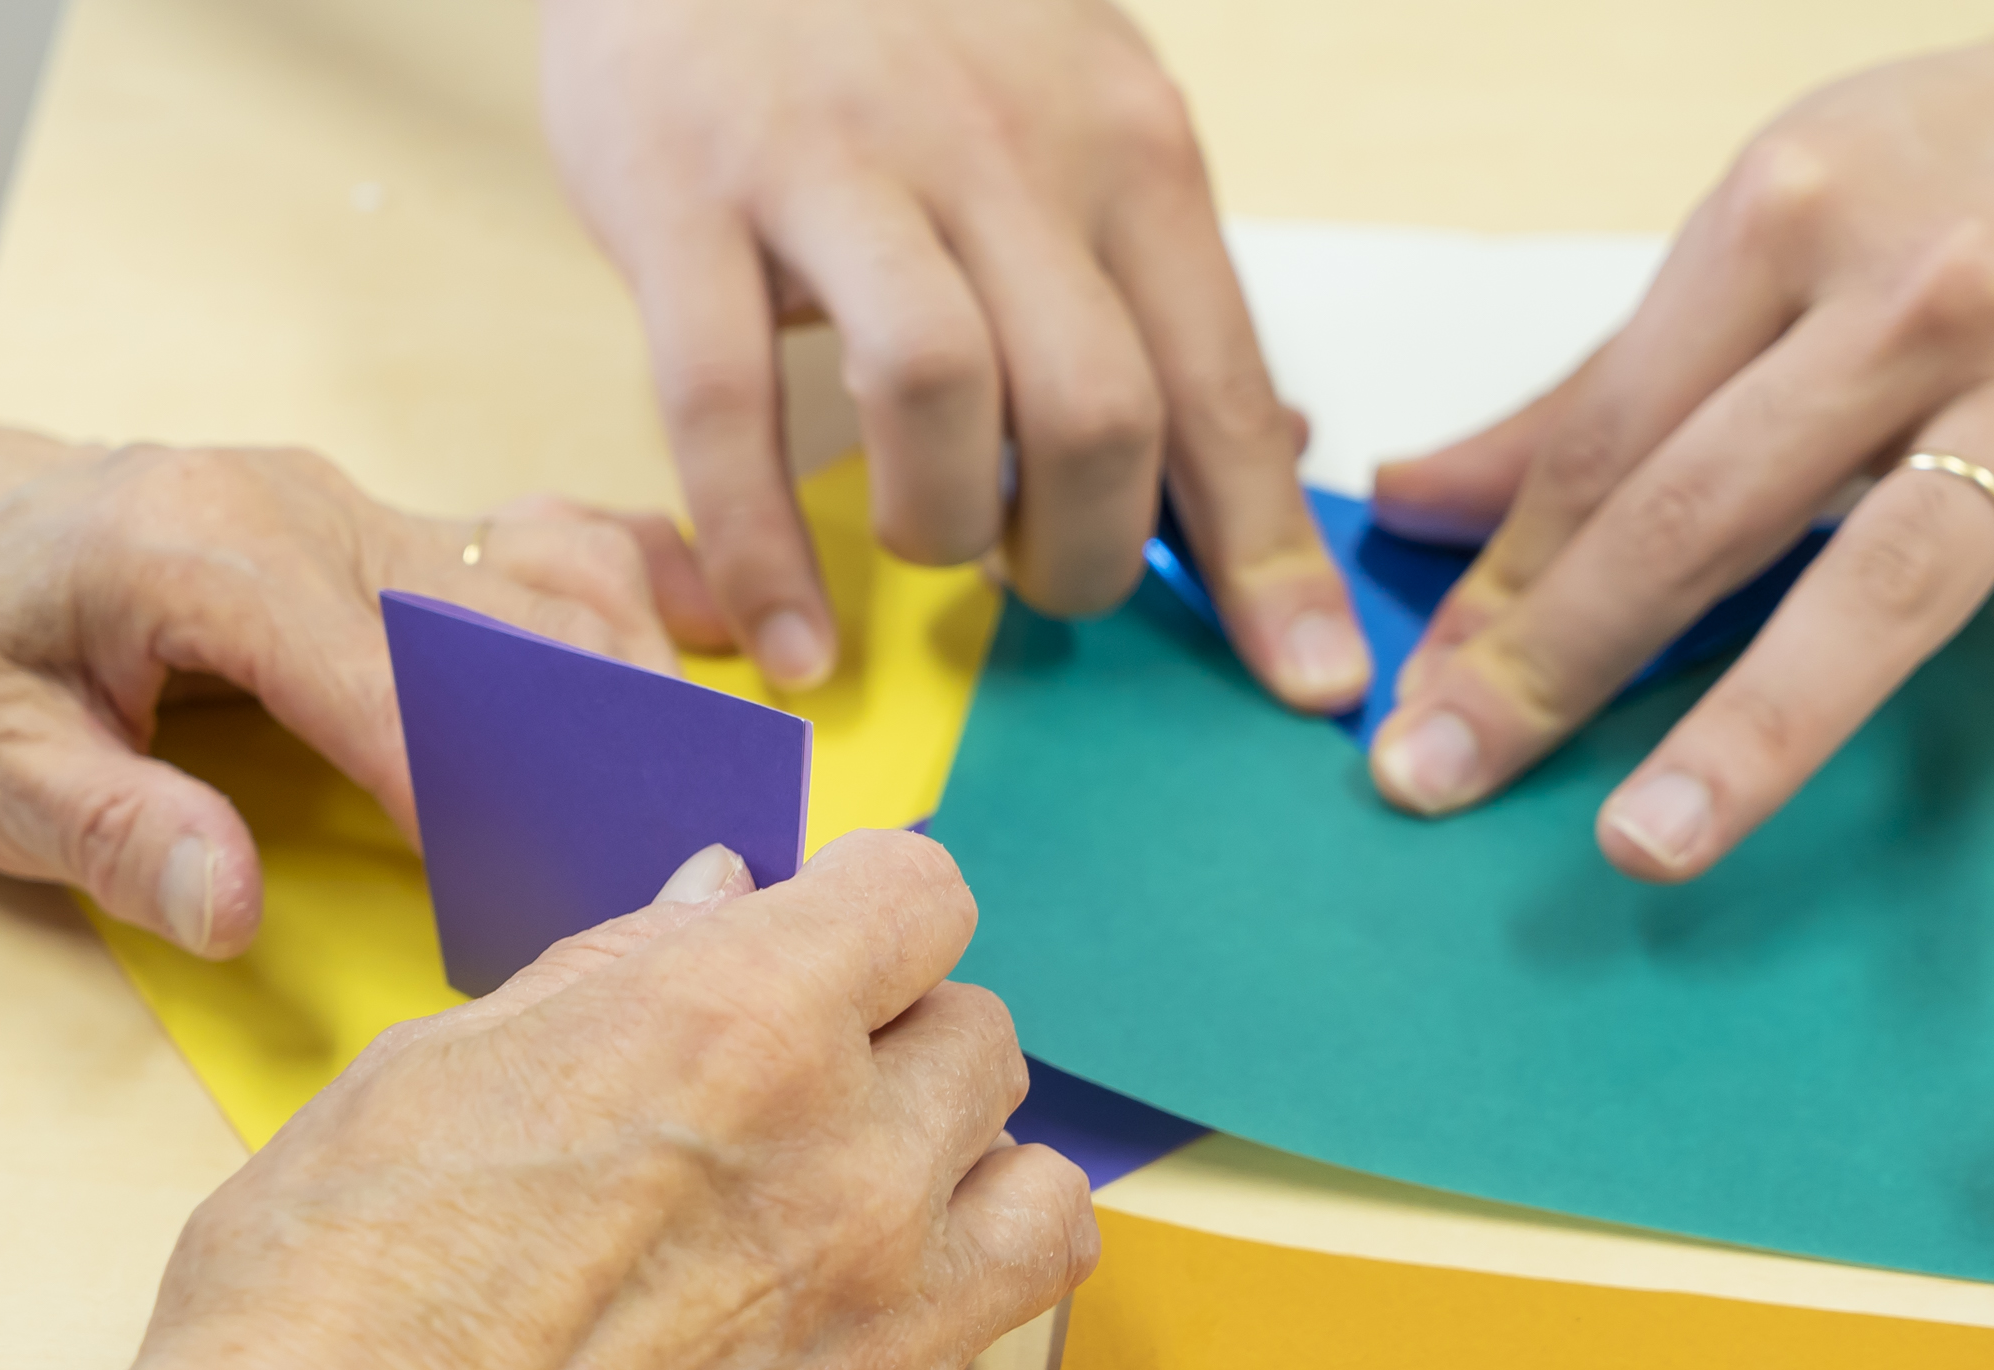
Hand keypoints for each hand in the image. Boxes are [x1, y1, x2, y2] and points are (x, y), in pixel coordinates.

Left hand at [0, 380, 689, 953]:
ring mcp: (347, 502)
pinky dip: (621, 590)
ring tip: (696, 792)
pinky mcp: (368, 522)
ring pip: (540, 575)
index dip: (473, 803)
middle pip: (502, 626)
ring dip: (623, 680)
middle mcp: (301, 504)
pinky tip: (708, 639)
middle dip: (586, 751)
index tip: (546, 901)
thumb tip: (237, 905)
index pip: (388, 689)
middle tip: (664, 863)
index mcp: (203, 551)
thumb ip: (112, 829)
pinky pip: (527, 542)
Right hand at [71, 830, 1097, 1369]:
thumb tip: (717, 902)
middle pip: (985, 1038)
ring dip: (964, 1174)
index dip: (865, 905)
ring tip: (861, 1198)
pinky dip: (910, 1325)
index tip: (830, 934)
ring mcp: (881, 1332)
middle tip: (804, 1077)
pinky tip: (796, 1336)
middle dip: (898, 1037)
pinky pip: (962, 1356)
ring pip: (1040, 1198)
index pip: (923, 897)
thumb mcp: (440, 1067)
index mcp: (741, 1030)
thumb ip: (618, 972)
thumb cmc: (328, 1304)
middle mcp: (849, 1172)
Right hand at [541, 0, 1367, 710]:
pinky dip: (762, 550)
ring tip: (926, 545)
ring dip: (943, 530)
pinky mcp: (685, 195)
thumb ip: (1155, 289)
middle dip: (1086, 555)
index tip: (1308, 681)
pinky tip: (786, 641)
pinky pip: (725, 404)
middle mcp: (999, 151)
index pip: (1221, 383)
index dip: (1267, 555)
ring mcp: (835, 167)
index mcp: (1123, 144)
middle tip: (1042, 578)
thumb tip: (1272, 451)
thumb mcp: (1074, 120)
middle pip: (1098, 411)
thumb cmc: (906, 40)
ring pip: (935, 395)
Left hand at [1366, 0, 1993, 878]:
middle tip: (1446, 771)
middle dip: (1559, 658)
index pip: (1607, 447)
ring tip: (1651, 835)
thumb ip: (1598, 387)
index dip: (1501, 584)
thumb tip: (1418, 500)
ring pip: (1888, 569)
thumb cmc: (1961, 164)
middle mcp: (1910, 295)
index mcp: (1780, 221)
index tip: (1427, 694)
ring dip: (1760, 718)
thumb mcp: (1765, 225)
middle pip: (1702, 513)